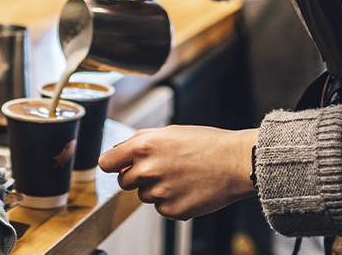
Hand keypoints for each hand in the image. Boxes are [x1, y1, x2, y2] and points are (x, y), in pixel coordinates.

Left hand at [99, 125, 257, 220]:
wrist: (235, 163)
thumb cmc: (206, 144)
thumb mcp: (169, 132)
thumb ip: (139, 141)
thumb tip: (118, 152)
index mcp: (144, 146)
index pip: (106, 162)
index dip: (113, 164)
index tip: (118, 166)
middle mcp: (148, 170)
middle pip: (124, 182)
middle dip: (137, 177)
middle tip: (161, 169)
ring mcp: (159, 192)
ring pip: (144, 196)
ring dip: (156, 189)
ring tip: (180, 177)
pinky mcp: (172, 210)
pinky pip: (161, 208)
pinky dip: (171, 201)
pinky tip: (187, 189)